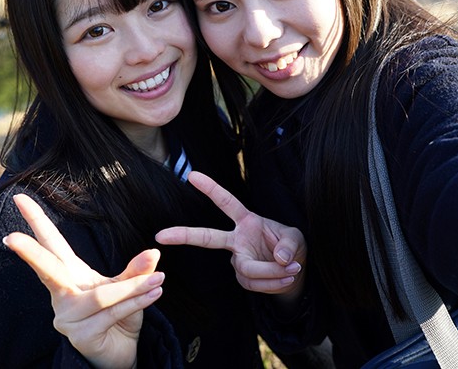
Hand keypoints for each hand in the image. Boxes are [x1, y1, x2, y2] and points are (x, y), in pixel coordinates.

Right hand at [3, 194, 163, 368]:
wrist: (121, 353)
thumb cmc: (119, 316)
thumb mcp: (129, 287)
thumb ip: (136, 271)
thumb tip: (153, 252)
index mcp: (70, 275)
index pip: (51, 245)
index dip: (36, 222)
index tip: (20, 198)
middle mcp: (63, 295)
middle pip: (48, 269)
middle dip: (30, 253)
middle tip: (11, 238)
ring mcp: (67, 317)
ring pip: (99, 295)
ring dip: (132, 288)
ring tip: (159, 280)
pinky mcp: (80, 336)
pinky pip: (111, 313)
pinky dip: (135, 303)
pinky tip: (154, 294)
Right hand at [155, 171, 305, 296]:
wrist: (293, 271)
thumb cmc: (291, 247)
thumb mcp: (297, 239)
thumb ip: (290, 245)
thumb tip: (281, 259)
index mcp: (247, 221)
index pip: (226, 203)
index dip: (211, 189)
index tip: (192, 174)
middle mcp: (237, 240)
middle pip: (207, 237)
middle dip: (183, 235)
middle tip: (160, 234)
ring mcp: (237, 260)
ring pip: (248, 269)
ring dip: (274, 272)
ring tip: (292, 268)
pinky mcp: (242, 278)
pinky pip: (256, 283)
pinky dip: (275, 283)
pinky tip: (285, 278)